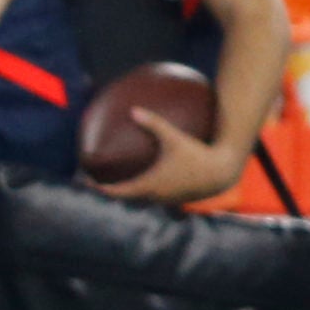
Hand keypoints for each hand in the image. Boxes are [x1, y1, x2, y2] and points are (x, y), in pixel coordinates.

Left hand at [92, 110, 248, 206]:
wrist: (222, 172)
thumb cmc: (198, 153)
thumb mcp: (174, 137)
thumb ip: (153, 123)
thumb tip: (133, 109)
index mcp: (149, 185)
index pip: (117, 192)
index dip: (100, 189)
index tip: (87, 182)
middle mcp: (155, 196)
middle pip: (125, 198)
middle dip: (110, 191)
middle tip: (95, 181)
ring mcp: (166, 200)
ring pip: (140, 198)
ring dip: (127, 192)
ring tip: (116, 180)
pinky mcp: (177, 199)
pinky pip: (154, 196)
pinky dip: (143, 190)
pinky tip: (145, 177)